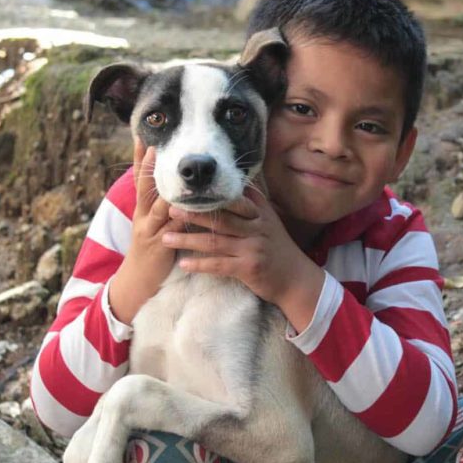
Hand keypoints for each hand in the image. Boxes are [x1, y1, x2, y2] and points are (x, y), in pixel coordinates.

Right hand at [109, 138, 184, 323]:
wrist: (138, 281)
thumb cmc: (152, 251)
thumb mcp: (156, 225)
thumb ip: (165, 208)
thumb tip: (181, 188)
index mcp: (143, 210)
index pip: (142, 179)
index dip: (141, 159)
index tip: (143, 137)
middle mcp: (144, 216)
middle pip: (146, 187)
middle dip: (149, 167)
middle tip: (154, 147)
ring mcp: (150, 230)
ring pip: (158, 207)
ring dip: (165, 190)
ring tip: (172, 174)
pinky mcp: (159, 246)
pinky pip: (172, 230)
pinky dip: (181, 220)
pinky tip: (188, 211)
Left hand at [161, 189, 324, 331]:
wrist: (296, 279)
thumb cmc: (278, 249)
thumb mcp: (271, 222)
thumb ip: (255, 204)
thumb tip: (240, 182)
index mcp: (260, 214)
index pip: (233, 200)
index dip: (210, 196)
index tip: (188, 191)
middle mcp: (257, 228)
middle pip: (220, 219)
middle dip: (193, 214)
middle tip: (169, 209)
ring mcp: (252, 248)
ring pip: (215, 242)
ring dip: (188, 240)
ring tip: (166, 238)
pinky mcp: (249, 268)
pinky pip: (219, 265)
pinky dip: (200, 264)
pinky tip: (183, 263)